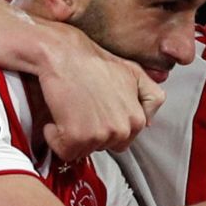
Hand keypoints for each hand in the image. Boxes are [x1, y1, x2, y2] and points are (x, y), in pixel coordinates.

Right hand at [35, 23, 164, 159]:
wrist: (64, 53)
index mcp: (136, 119)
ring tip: (70, 109)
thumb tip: (148, 122)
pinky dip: (54, 137)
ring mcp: (100, 135)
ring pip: (83, 150)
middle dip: (89, 133)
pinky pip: (64, 151)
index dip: (103, 127)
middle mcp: (122, 130)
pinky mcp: (76, 138)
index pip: (121, 141)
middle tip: (81, 109)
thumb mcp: (134, 74)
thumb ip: (151, 97)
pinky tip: (57, 118)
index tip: (94, 113)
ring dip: (71, 135)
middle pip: (102, 147)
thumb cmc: (93, 61)